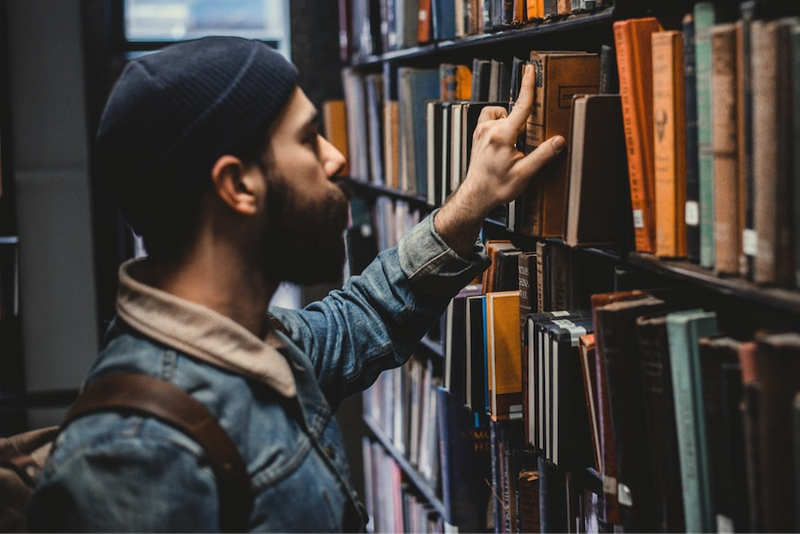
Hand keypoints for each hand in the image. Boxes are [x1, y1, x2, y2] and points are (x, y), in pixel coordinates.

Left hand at [434, 63, 565, 256]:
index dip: (528, 86)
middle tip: (524, 143)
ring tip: (513, 143)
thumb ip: (543, 155)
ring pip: (500, 114)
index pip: (520, 106)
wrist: (476, 196)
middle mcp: (489, 130)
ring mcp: (481, 131)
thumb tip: (558, 141)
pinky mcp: (477, 135)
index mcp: (502, 136)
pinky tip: (504, 140)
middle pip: (513, 113)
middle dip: (523, 123)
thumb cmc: (497, 187)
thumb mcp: (524, 173)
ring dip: (509, 123)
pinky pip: (490, 120)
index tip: (531, 70)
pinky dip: (499, 124)